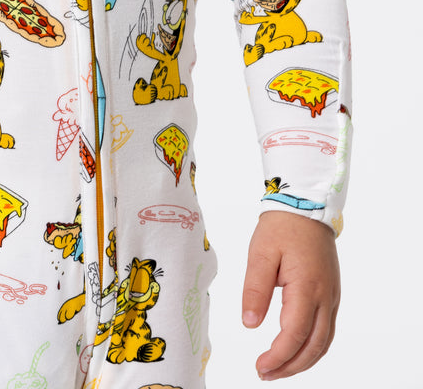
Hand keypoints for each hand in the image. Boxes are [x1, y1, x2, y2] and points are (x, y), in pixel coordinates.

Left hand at [242, 210, 339, 380]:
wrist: (306, 209)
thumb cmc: (280, 229)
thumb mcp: (260, 255)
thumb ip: (255, 290)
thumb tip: (249, 324)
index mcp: (306, 287)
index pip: (294, 333)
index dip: (278, 355)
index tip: (260, 366)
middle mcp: (325, 297)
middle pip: (313, 346)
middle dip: (290, 366)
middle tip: (265, 374)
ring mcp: (332, 297)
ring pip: (323, 341)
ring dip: (302, 361)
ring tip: (277, 369)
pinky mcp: (331, 295)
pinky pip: (326, 330)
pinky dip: (312, 347)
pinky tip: (295, 351)